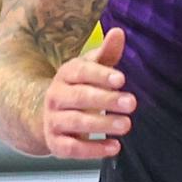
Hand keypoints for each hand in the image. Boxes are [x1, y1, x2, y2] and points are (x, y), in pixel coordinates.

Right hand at [41, 27, 134, 159]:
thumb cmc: (81, 87)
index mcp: (66, 74)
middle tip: (132, 103)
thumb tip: (118, 32)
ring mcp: (53, 120)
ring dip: (102, 124)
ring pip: (76, 122)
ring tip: (127, 125)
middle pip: (80, 97)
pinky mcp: (56, 143)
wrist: (49, 116)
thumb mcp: (92, 68)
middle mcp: (56, 96)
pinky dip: (93, 150)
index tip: (122, 79)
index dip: (101, 75)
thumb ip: (107, 53)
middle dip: (107, 100)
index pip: (82, 72)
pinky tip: (115, 147)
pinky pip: (72, 148)